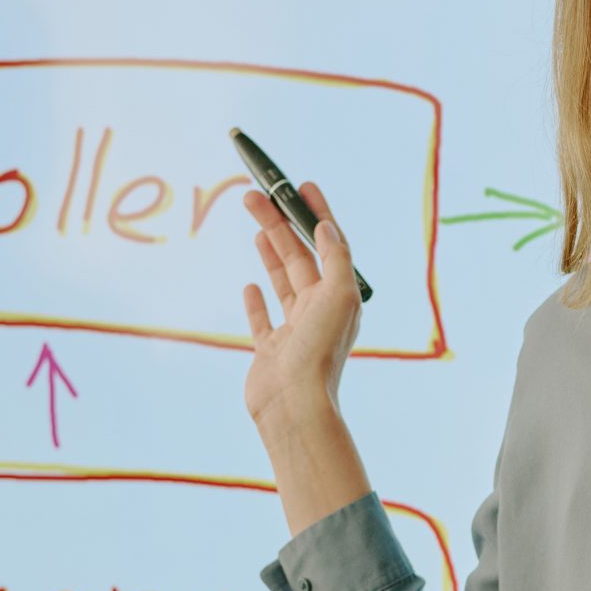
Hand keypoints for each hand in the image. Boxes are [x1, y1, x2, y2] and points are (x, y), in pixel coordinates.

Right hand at [241, 183, 362, 435]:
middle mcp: (320, 312)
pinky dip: (257, 301)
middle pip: (299, 258)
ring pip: (282, 282)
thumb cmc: (319, 352)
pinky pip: (263, 320)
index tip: (301, 186)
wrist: (295, 405)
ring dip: (271, 253)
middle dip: (279, 225)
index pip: (329, 245)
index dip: (316, 214)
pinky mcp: (271, 351)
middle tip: (254, 196)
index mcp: (340, 297)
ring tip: (257, 227)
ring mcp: (294, 331)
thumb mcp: (337, 296)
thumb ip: (334, 259)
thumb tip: (327, 226)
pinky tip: (249, 285)